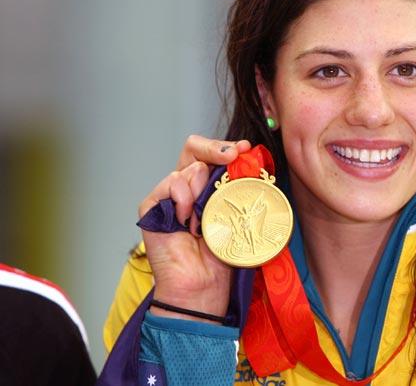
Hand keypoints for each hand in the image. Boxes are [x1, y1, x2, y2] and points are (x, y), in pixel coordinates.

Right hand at [138, 135, 250, 321]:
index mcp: (206, 187)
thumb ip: (236, 187)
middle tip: (232, 155)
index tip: (245, 149)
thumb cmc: (221, 255)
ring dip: (203, 191)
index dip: (226, 147)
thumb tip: (248, 160)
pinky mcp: (152, 206)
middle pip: (195, 149)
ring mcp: (168, 196)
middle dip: (216, 148)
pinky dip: (184, 198)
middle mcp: (186, 187)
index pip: (211, 154)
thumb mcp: (236, 214)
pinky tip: (188, 222)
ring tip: (204, 220)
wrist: (203, 285)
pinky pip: (171, 184)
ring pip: (189, 169)